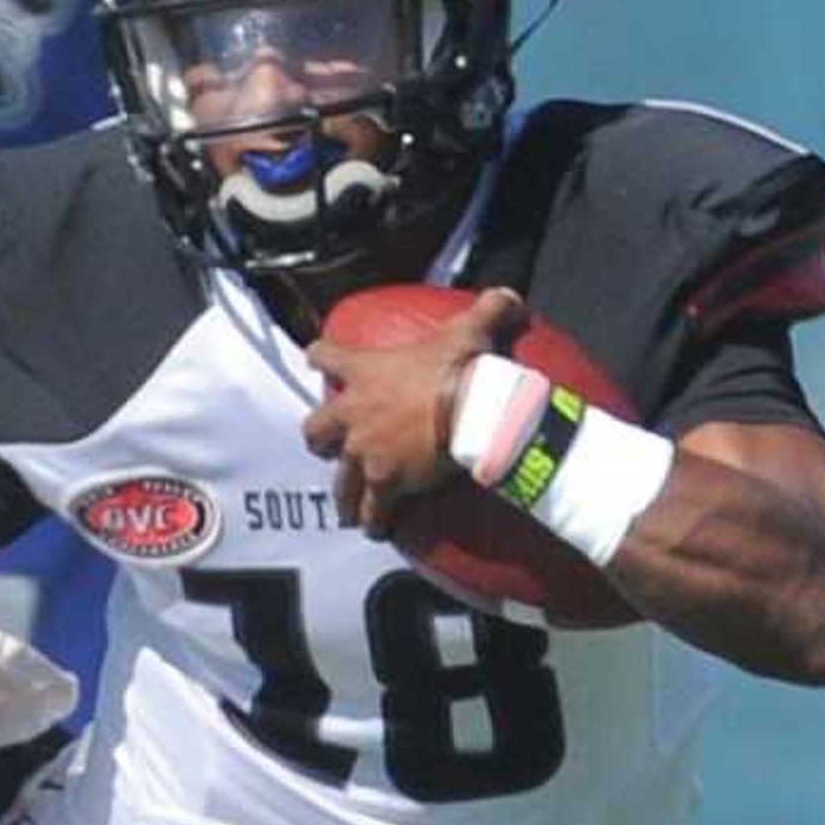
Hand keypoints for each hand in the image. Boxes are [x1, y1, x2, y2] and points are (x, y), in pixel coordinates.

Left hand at [303, 284, 523, 536]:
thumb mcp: (472, 330)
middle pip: (315, 428)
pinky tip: (378, 528)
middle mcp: (354, 413)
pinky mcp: (383, 482)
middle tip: (327, 445)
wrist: (470, 412)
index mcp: (366, 371)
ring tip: (347, 507)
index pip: (326, 356)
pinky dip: (374, 519)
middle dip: (319, 438)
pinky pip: (372, 508)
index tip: (315, 358)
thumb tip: (509, 296)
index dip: (320, 356)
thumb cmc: (463, 368)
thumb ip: (488, 309)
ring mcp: (365, 451)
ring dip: (343, 492)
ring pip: (340, 479)